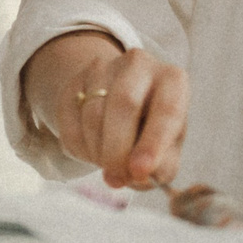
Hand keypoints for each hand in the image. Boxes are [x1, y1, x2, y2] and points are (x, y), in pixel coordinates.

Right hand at [22, 30, 188, 189]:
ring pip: (93, 113)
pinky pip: (69, 117)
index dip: (153, 143)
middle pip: (124, 104)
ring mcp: (104, 67)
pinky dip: (78, 146)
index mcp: (173, 80)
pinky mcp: (75, 79)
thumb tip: (129, 176)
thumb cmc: (152, 133)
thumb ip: (158, 169)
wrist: (121, 108)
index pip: (167, 109)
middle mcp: (140, 64)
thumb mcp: (167, 154)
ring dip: (97, 151)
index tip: (140, 171)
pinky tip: (92, 152)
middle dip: (117, 150)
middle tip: (117, 177)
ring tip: (108, 164)